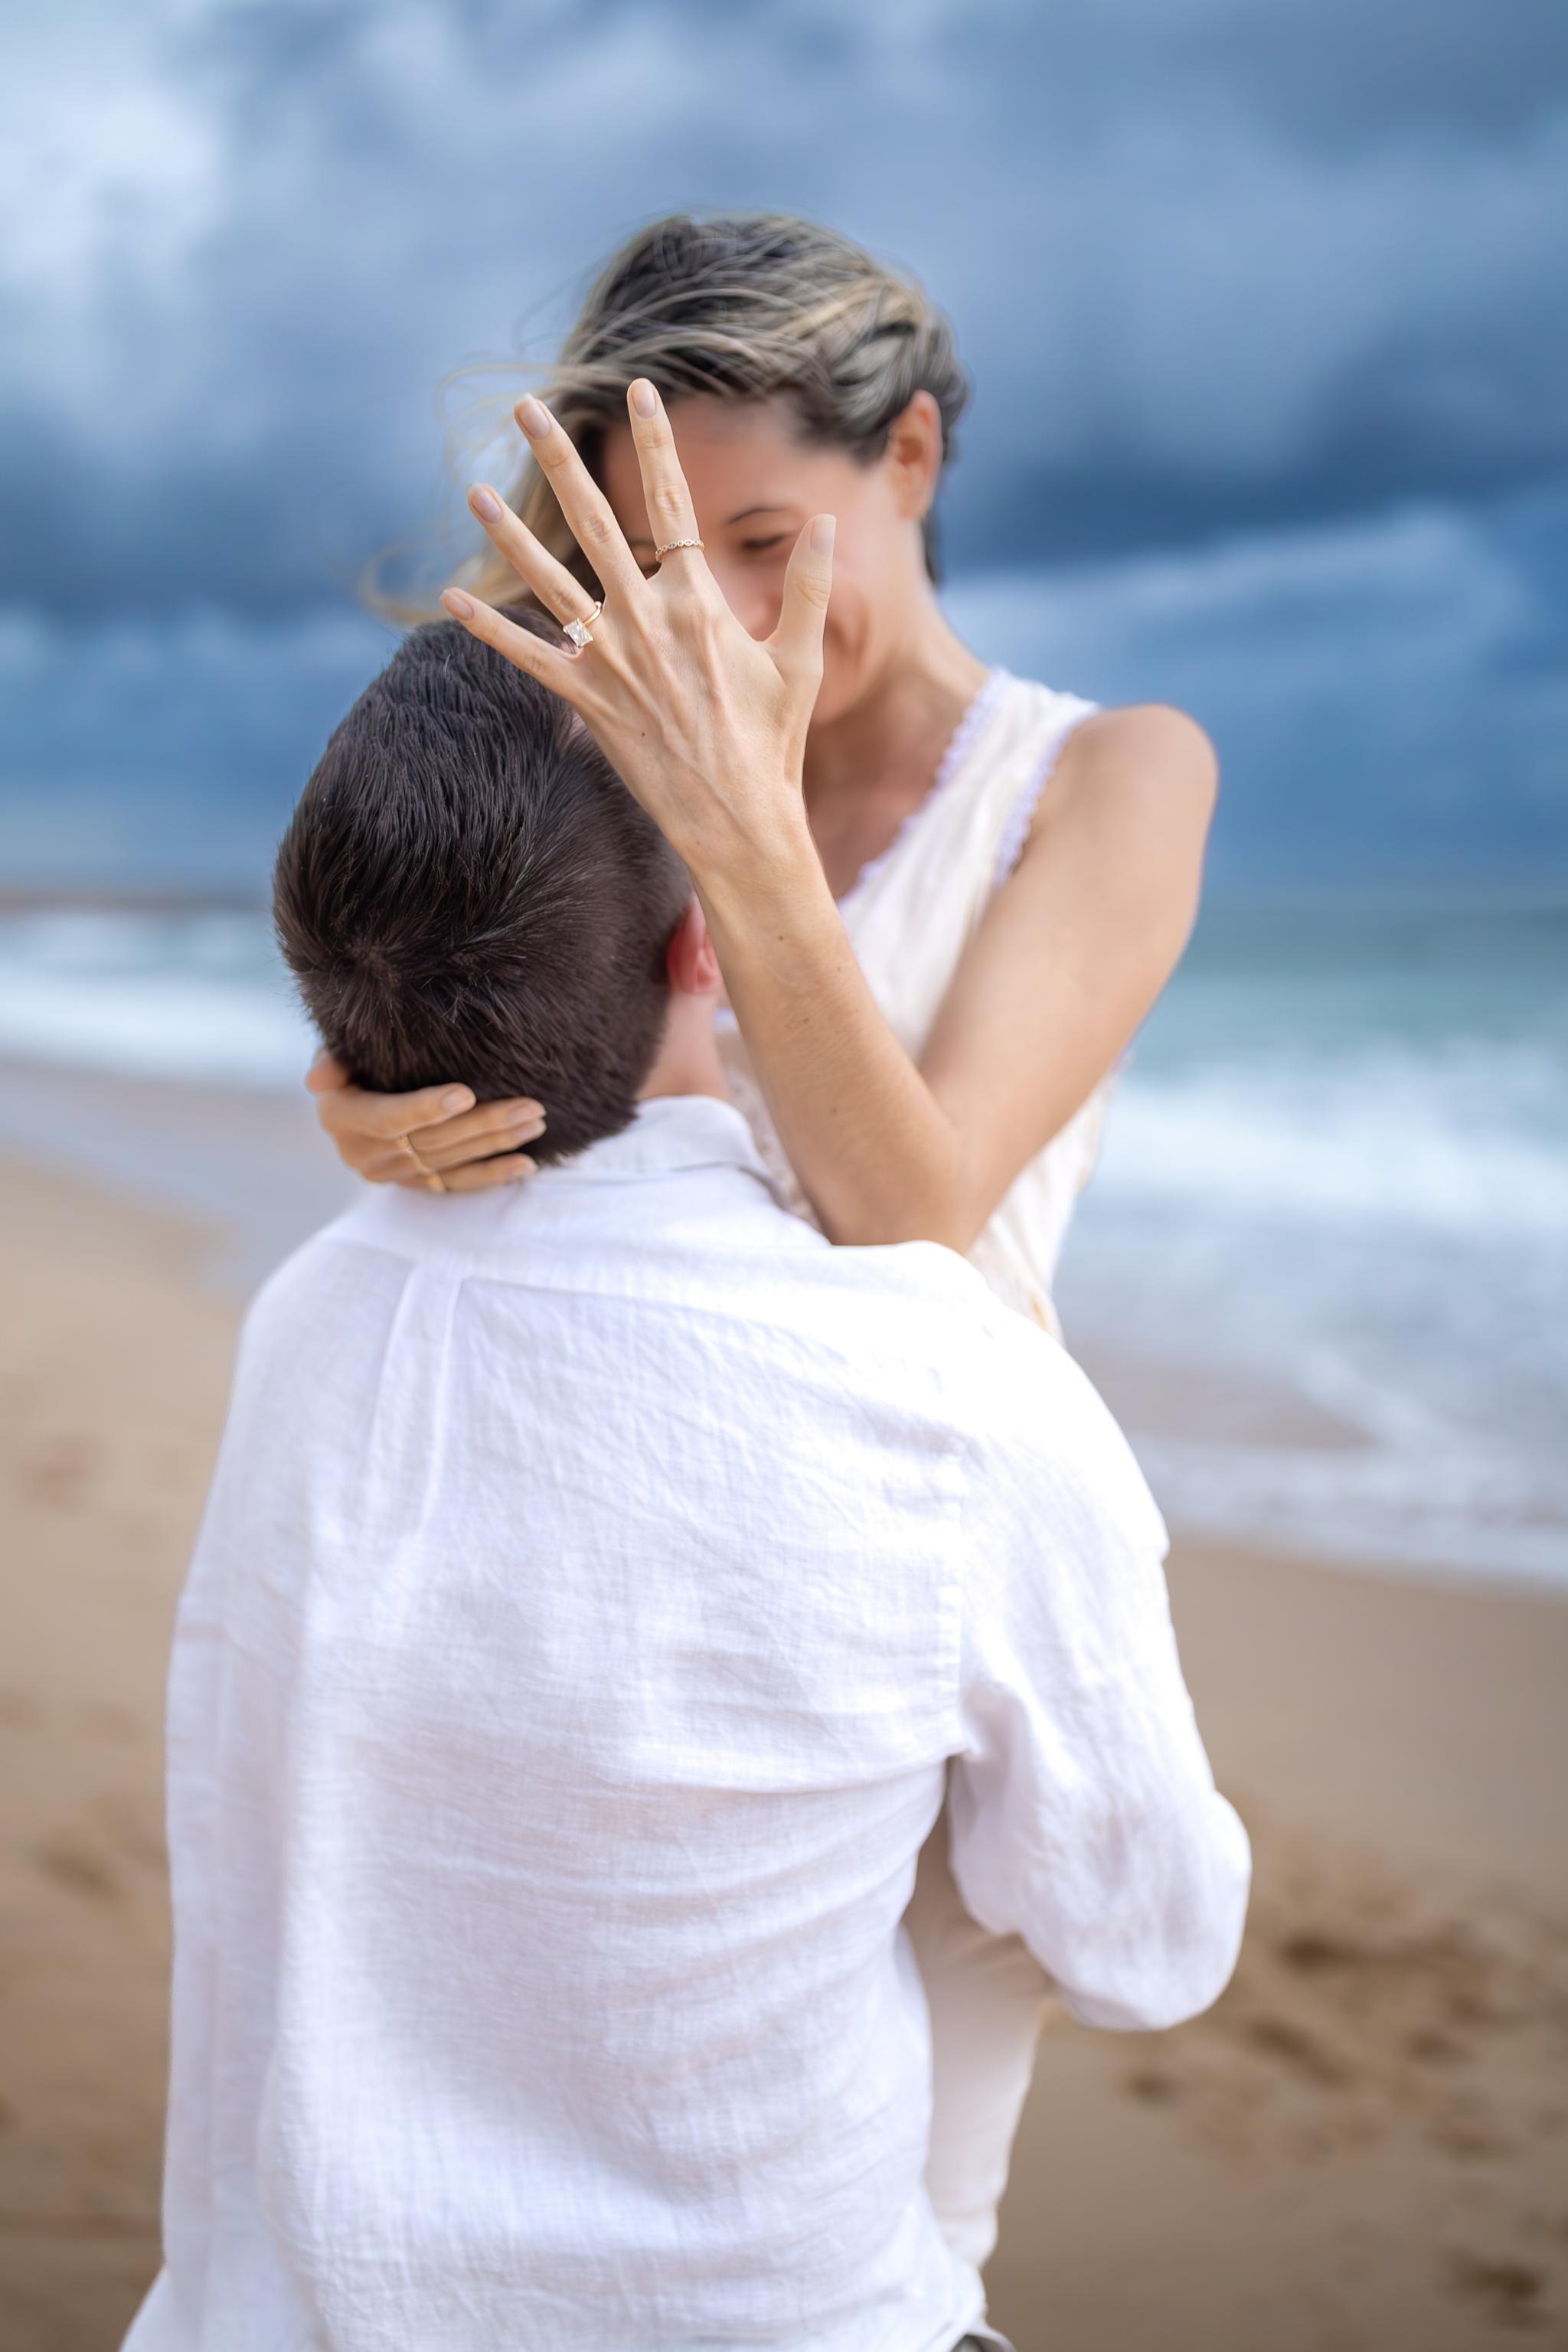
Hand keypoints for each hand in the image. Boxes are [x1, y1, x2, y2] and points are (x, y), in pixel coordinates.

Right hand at [306, 1053, 545, 1191]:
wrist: (357, 1086)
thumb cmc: (355, 1053)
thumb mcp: (339, 1048)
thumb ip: (333, 1059)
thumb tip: (318, 1082)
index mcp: (340, 1118)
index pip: (388, 1119)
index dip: (425, 1108)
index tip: (467, 1094)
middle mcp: (362, 1154)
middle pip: (431, 1142)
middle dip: (483, 1124)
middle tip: (529, 1106)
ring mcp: (391, 1174)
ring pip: (451, 1162)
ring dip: (497, 1144)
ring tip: (535, 1123)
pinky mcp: (414, 1185)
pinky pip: (457, 1184)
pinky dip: (493, 1174)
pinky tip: (526, 1163)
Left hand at [442, 383, 833, 882]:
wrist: (737, 820)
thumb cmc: (774, 744)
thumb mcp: (802, 660)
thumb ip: (809, 587)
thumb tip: (824, 522)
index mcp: (700, 600)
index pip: (672, 501)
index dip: (656, 443)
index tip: (639, 390)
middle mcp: (647, 619)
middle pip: (594, 519)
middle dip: (559, 457)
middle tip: (528, 407)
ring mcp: (611, 660)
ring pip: (548, 580)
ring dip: (508, 533)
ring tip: (472, 490)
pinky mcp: (588, 701)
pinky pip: (527, 657)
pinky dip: (489, 629)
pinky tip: (450, 600)